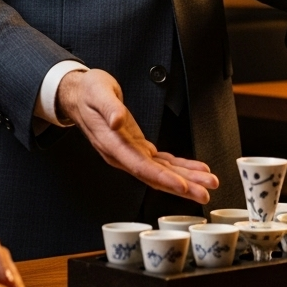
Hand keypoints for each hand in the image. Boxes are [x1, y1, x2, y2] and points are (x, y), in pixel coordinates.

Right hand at [56, 68, 218, 202]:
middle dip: (182, 186)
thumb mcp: (97, 93)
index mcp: (113, 145)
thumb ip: (108, 108)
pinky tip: (195, 170)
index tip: (182, 186)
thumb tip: (117, 121)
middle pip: (155, 177)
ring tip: (208, 183)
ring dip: (186, 179)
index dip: (162, 178)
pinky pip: (161, 162)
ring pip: (161, 172)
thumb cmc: (88, 92)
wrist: (78, 95)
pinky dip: (179, 166)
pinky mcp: (137, 147)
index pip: (140, 167)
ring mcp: (130, 153)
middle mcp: (122, 155)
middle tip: (205, 194)